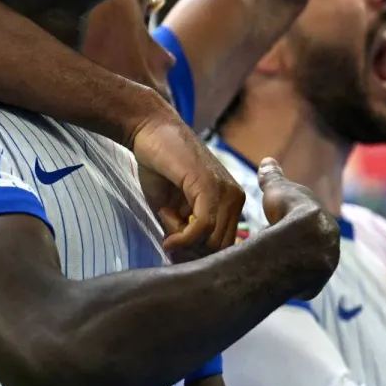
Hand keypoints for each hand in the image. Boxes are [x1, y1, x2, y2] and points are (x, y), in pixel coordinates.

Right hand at [130, 108, 244, 255]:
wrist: (150, 129)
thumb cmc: (158, 166)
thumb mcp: (170, 208)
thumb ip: (182, 230)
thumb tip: (183, 256)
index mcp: (230, 201)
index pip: (226, 246)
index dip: (198, 252)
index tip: (175, 247)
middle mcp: (235, 197)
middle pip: (222, 248)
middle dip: (193, 251)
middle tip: (169, 237)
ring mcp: (226, 191)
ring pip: (214, 242)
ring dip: (186, 243)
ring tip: (168, 226)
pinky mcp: (210, 186)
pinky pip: (203, 227)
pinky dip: (184, 239)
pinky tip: (168, 240)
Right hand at [257, 158, 338, 296]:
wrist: (300, 237)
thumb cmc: (288, 209)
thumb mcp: (276, 188)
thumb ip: (272, 176)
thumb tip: (267, 160)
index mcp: (325, 220)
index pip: (312, 224)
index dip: (295, 223)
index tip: (282, 225)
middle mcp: (330, 243)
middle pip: (314, 247)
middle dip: (299, 248)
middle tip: (280, 248)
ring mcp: (325, 265)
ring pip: (311, 267)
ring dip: (297, 267)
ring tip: (277, 267)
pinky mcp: (315, 283)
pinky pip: (304, 285)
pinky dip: (293, 284)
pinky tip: (281, 282)